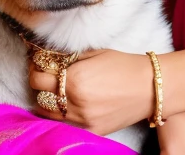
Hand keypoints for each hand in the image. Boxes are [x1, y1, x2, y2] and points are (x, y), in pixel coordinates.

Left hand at [28, 49, 154, 135]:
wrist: (150, 87)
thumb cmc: (124, 65)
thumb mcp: (95, 53)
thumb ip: (69, 59)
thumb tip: (49, 59)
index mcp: (75, 79)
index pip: (38, 78)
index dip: (35, 67)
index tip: (37, 60)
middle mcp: (76, 103)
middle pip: (40, 96)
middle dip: (39, 83)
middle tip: (44, 72)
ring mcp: (84, 121)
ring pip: (49, 113)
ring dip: (47, 100)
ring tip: (55, 88)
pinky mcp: (92, 131)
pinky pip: (67, 124)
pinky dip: (62, 113)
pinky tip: (67, 102)